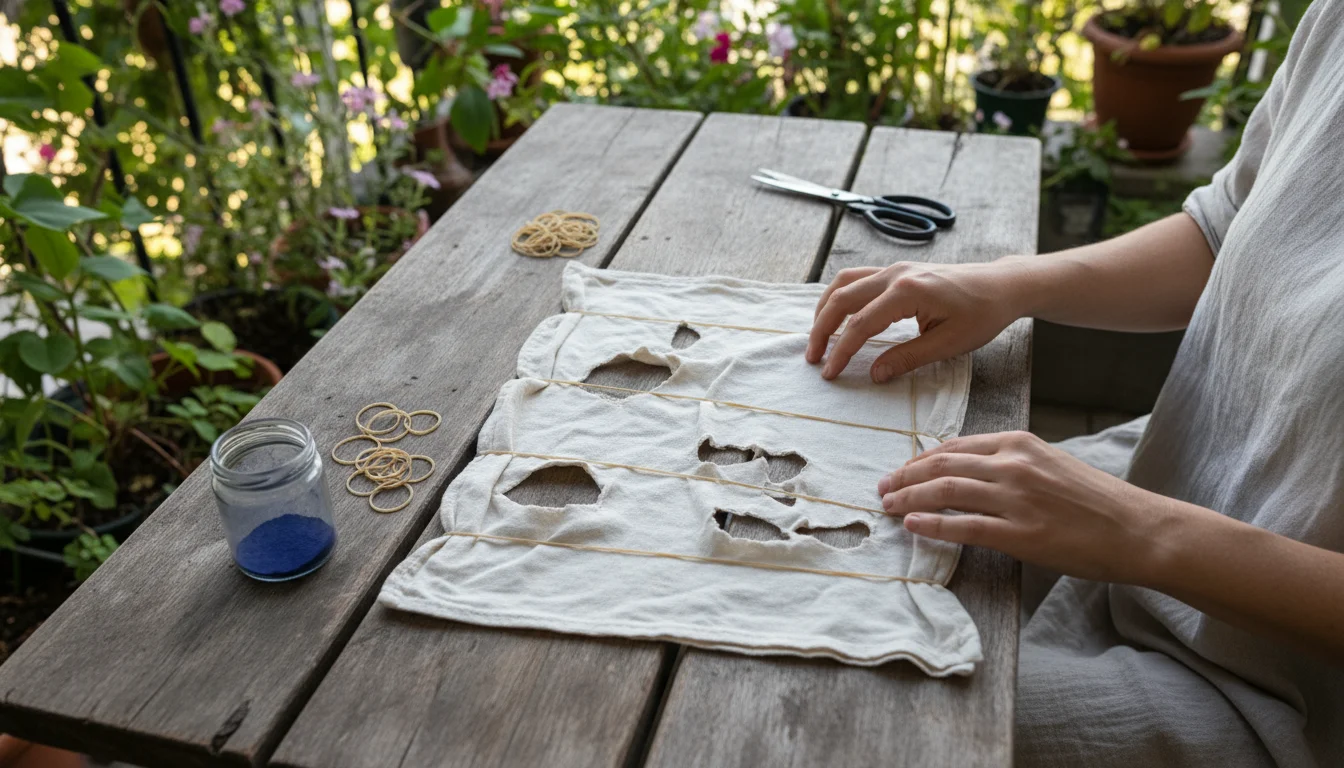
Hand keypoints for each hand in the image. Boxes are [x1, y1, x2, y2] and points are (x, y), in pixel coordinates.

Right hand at [807, 260, 1028, 381]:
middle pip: (842, 298)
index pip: (862, 324)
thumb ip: (908, 358)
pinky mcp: (898, 270)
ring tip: (818, 336)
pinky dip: (840, 297)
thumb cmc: (982, 314)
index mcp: (909, 291)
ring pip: (845, 282)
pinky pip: (857, 278)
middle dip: (822, 329)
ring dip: (826, 308)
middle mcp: (896, 274)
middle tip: (813, 357)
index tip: (830, 372)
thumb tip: (875, 374)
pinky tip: (838, 315)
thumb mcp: (949, 344)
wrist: (1001, 285)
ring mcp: (895, 268)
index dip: (842, 350)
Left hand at [878, 431, 1180, 585]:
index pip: (954, 446)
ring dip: (908, 498)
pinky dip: (932, 524)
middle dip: (904, 476)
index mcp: (1019, 443)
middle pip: (941, 465)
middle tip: (882, 488)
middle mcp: (1013, 465)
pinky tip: (912, 525)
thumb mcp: (1050, 464)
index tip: (900, 470)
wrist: (1138, 529)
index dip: (919, 459)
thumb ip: (1009, 462)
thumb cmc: (1096, 500)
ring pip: (945, 492)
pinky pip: (964, 526)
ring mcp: (1016, 499)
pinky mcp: (1021, 534)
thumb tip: (966, 470)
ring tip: (888, 506)